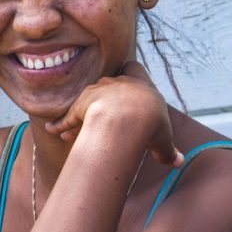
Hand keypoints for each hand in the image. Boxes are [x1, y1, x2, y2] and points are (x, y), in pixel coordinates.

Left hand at [44, 61, 183, 166]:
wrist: (126, 118)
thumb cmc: (150, 124)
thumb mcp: (164, 139)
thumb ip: (168, 151)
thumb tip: (178, 162)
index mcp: (140, 85)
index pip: (134, 69)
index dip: (132, 74)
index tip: (131, 85)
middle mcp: (117, 83)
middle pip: (109, 84)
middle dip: (106, 99)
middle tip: (105, 118)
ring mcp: (96, 92)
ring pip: (87, 100)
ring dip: (83, 115)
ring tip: (74, 133)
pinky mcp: (80, 105)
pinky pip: (69, 115)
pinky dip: (60, 124)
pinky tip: (53, 130)